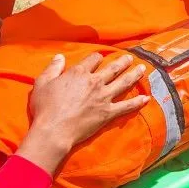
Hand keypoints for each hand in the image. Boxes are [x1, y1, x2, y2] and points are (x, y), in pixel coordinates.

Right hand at [16, 53, 149, 173]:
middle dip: (122, 62)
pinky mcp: (108, 113)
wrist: (54, 130)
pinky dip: (137, 102)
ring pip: (123, 82)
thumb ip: (53, 68)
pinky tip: (146, 98)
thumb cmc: (45, 108)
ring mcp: (104, 97)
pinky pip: (126, 106)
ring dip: (134, 75)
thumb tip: (60, 57)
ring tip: (142, 69)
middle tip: (130, 58)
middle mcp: (95, 82)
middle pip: (113, 68)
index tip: (99, 58)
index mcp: (79, 73)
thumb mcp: (42, 83)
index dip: (97, 57)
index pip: (93, 59)